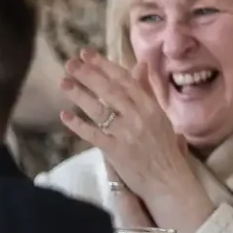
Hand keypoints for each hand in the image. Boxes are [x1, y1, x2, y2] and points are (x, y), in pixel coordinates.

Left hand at [60, 50, 209, 228]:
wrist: (168, 179)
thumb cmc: (162, 147)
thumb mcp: (158, 115)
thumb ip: (145, 90)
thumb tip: (140, 64)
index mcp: (150, 106)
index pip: (124, 80)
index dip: (104, 65)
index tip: (87, 54)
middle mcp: (139, 116)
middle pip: (110, 90)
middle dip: (89, 75)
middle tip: (70, 63)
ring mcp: (127, 133)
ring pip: (100, 109)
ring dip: (80, 95)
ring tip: (64, 83)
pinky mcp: (116, 151)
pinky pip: (94, 134)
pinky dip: (78, 124)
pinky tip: (65, 115)